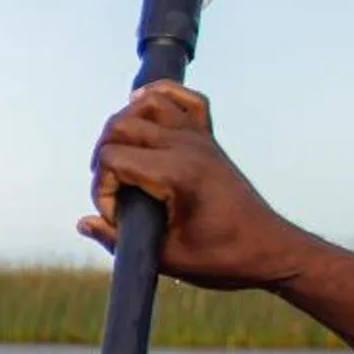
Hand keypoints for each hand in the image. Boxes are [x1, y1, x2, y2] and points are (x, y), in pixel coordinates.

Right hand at [83, 84, 312, 291]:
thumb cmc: (221, 259)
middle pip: (121, 125)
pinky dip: (162, 95)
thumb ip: (117, 240)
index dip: (102, 189)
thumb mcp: (164, 258)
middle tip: (111, 192)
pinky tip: (142, 105)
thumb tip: (84, 222)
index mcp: (176, 174)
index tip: (117, 217)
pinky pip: (186, 100)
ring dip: (123, 124)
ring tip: (117, 156)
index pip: (112, 158)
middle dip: (102, 156)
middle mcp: (187, 147)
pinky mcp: (209, 140)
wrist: (269, 249)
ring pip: (148, 103)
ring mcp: (200, 139)